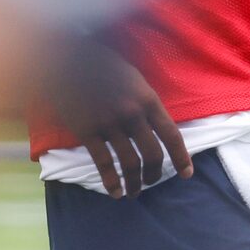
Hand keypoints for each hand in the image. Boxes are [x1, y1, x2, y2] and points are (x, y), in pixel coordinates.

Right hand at [45, 40, 188, 198]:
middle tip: (151, 181)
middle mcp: (132, 114)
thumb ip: (143, 100)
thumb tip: (153, 124)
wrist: (63, 57)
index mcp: (147, 98)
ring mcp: (109, 123)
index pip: (172, 135)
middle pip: (153, 154)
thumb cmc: (98, 62)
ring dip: (134, 183)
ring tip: (133, 192)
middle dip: (154, 174)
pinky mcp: (87, 131)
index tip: (186, 174)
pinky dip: (111, 181)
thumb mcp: (131, 76)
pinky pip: (104, 163)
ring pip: (130, 163)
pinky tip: (114, 191)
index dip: (181, 158)